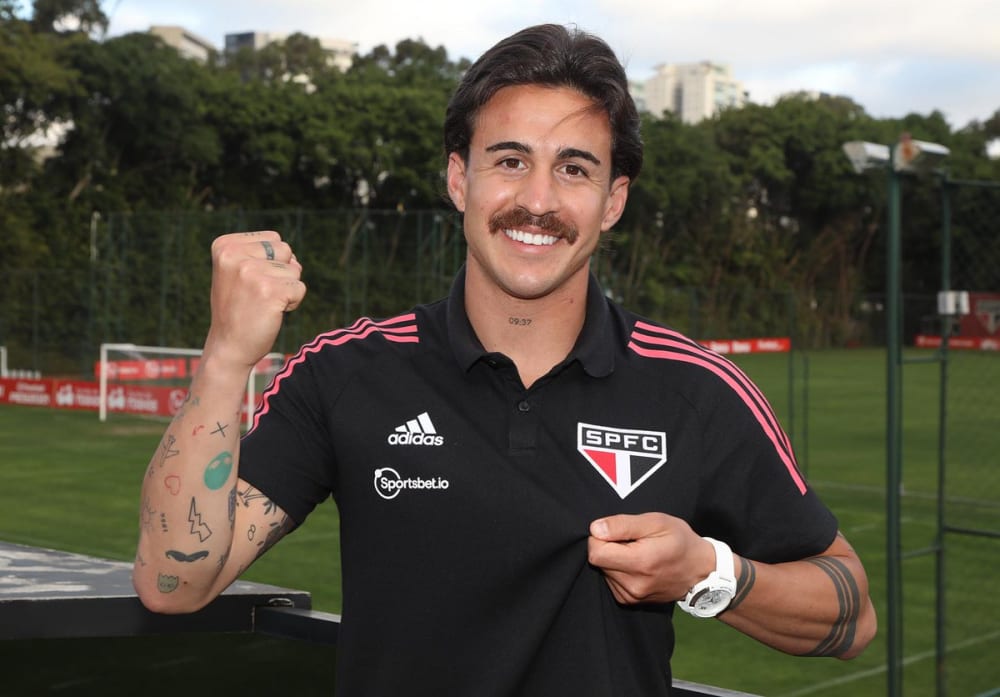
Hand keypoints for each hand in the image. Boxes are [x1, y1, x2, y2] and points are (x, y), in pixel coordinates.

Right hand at [204, 231, 306, 369]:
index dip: (271, 262)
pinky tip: (272, 312)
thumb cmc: (238, 309)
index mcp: (224, 246)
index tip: (250, 282)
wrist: (229, 347)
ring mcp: (251, 272)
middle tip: (259, 294)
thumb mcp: (238, 272)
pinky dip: (293, 302)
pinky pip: (300, 289)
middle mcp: (234, 255)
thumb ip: (262, 254)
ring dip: (287, 289)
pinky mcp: (269, 291)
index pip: (273, 239)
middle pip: (286, 250)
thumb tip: (294, 258)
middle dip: (282, 272)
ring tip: (264, 304)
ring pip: (295, 270)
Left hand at [588, 512, 714, 604]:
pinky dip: (619, 570)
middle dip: (609, 547)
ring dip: (614, 559)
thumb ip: (623, 525)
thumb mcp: (656, 522)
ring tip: (638, 553)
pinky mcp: (629, 601)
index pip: (596, 552)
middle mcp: (633, 584)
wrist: (701, 571)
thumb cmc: (680, 541)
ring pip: (603, 571)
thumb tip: (595, 529)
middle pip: (598, 562)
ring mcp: (631, 596)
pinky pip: (611, 581)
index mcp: (640, 563)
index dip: (601, 537)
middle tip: (632, 541)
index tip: (618, 531)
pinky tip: (637, 565)